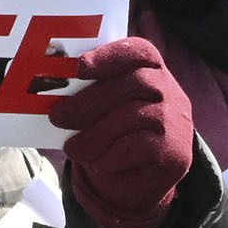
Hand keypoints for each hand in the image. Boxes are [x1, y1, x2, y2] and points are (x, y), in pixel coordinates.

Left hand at [47, 38, 192, 227]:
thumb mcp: (105, 106)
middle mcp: (169, 90)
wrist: (144, 175)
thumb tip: (52, 92)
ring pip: (132, 116)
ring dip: (94, 134)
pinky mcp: (174, 151)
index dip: (109, 56)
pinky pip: (140, 146)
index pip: (139, 51)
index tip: (79, 67)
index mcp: (151, 70)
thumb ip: (90, 92)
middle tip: (57, 117)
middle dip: (90, 100)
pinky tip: (98, 161)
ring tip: (72, 148)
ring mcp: (174, 120)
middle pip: (134, 83)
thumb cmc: (116, 131)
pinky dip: (112, 154)